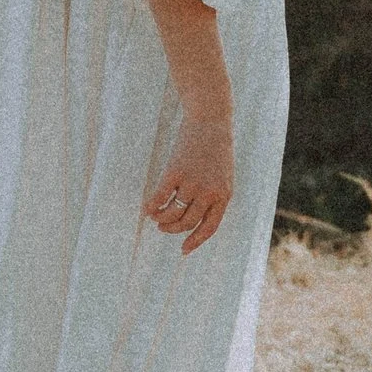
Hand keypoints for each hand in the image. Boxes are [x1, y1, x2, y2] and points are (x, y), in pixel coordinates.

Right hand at [145, 110, 233, 254]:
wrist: (210, 121)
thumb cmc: (216, 150)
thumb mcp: (223, 176)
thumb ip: (213, 196)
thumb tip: (194, 220)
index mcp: (223, 195)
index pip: (209, 227)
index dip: (195, 241)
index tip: (183, 250)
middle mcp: (209, 192)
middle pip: (187, 222)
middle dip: (173, 229)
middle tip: (163, 228)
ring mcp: (192, 182)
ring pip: (173, 212)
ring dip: (161, 218)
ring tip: (155, 218)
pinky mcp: (175, 172)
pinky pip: (160, 197)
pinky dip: (152, 206)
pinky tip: (147, 209)